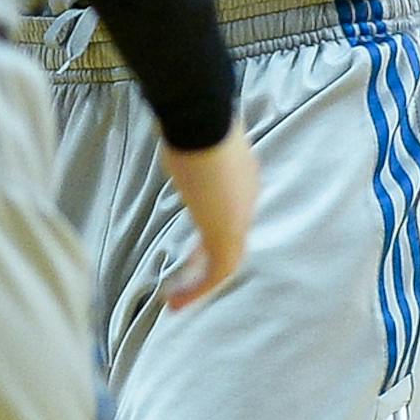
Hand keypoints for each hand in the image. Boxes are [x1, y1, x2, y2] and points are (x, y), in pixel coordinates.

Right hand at [161, 115, 258, 309]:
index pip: (229, 213)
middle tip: (184, 283)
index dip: (209, 234)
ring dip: (200, 284)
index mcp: (242, 177)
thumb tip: (173, 144)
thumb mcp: (190, 140)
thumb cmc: (192, 120)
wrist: (203, 117)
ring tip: (174, 302)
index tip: (190, 250)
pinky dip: (198, 289)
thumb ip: (187, 150)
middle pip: (230, 240)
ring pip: (226, 261)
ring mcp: (240, 216)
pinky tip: (176, 299)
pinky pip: (218, 272)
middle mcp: (246, 199)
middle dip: (205, 264)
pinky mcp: (228, 232)